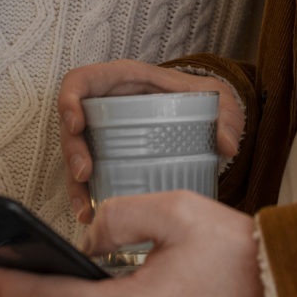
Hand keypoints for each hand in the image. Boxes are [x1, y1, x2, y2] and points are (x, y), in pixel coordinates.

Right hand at [58, 61, 243, 221]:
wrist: (201, 117)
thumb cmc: (199, 99)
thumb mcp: (215, 98)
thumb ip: (226, 115)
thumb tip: (227, 144)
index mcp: (122, 81)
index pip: (81, 81)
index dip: (69, 100)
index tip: (76, 123)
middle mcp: (105, 106)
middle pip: (72, 125)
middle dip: (72, 150)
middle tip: (85, 173)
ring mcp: (103, 134)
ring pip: (75, 156)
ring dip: (74, 183)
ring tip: (85, 207)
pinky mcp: (107, 158)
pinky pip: (87, 177)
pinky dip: (87, 196)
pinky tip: (91, 215)